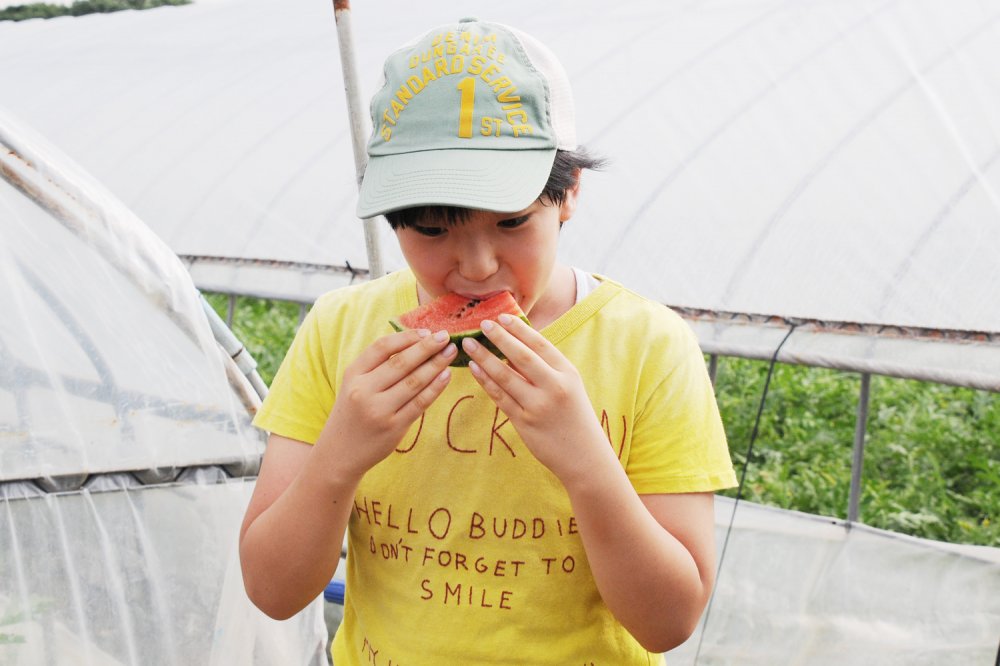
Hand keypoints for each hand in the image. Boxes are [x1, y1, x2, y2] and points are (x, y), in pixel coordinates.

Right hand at [322, 329, 455, 475]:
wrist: (339, 454)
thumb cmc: (353, 413)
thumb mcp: (354, 385)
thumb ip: (377, 366)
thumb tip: (415, 342)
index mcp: (353, 374)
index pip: (382, 347)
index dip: (406, 337)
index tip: (426, 331)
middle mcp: (363, 391)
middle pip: (401, 363)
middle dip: (427, 347)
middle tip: (446, 336)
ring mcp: (379, 410)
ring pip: (414, 382)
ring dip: (436, 364)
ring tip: (451, 352)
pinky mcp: (393, 427)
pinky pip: (420, 403)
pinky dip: (435, 387)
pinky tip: (446, 375)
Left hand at [461, 315, 609, 483]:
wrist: (584, 456)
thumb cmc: (575, 417)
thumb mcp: (570, 387)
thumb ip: (547, 368)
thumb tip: (515, 345)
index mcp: (567, 373)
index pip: (540, 344)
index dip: (519, 329)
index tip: (502, 316)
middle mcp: (554, 387)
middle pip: (520, 356)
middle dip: (499, 338)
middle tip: (482, 324)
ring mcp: (538, 405)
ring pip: (505, 376)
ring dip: (484, 358)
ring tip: (469, 344)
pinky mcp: (524, 422)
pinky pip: (499, 397)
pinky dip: (485, 380)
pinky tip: (474, 368)